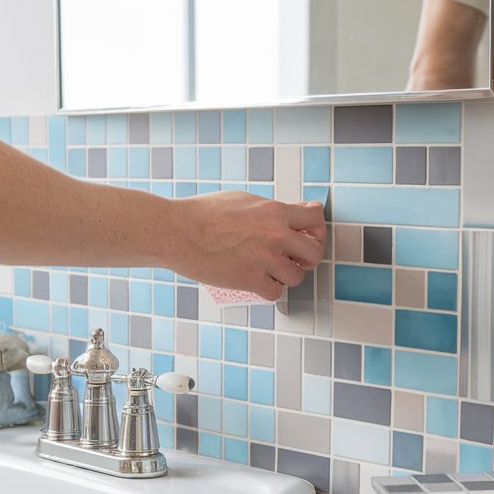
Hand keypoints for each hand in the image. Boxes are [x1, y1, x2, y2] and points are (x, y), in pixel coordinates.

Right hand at [169, 192, 326, 300]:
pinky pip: (275, 293)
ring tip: (270, 270)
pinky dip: (269, 289)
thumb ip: (272, 209)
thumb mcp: (243, 200)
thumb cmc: (203, 213)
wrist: (177, 232)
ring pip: (297, 277)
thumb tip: (295, 212)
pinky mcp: (250, 280)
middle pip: (314, 252)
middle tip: (294, 258)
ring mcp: (264, 259)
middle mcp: (275, 235)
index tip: (306, 235)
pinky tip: (258, 281)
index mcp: (274, 211)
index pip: (316, 218)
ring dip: (286, 275)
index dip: (315, 229)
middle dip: (307, 257)